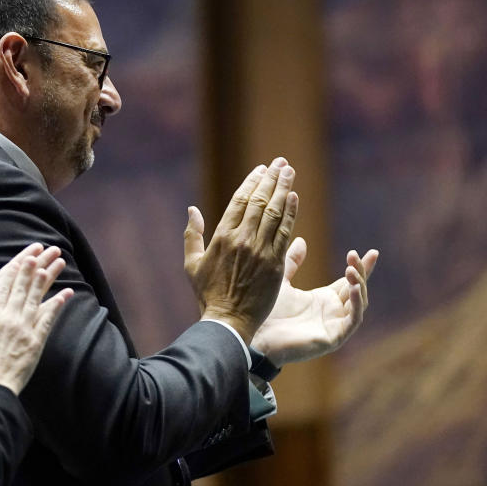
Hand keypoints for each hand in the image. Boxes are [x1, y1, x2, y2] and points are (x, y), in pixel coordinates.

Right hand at [0, 249, 70, 394]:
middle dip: (30, 270)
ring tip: (52, 267)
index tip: (20, 260)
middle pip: (21, 289)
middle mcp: (8, 318)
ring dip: (44, 282)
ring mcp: (24, 329)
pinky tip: (64, 294)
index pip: (3, 288)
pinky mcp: (36, 341)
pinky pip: (48, 319)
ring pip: (35, 300)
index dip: (13, 272)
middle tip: (39, 255)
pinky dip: (56, 306)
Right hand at [184, 157, 298, 341]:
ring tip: (289, 172)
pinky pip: (284, 233)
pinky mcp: (275, 264)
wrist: (228, 322)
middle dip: (271, 180)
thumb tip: (192, 209)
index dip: (252, 182)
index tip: (261, 169)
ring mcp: (260, 251)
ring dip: (283, 190)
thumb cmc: (207, 294)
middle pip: (259, 202)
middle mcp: (242, 240)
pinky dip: (290, 214)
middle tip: (281, 163)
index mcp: (222, 237)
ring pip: (274, 213)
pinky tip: (294, 198)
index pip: (240, 201)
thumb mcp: (192, 264)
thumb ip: (192, 235)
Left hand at [250, 238, 378, 365]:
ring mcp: (335, 325)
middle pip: (357, 288)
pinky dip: (356, 304)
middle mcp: (333, 312)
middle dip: (361, 271)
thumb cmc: (266, 312)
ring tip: (351, 269)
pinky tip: (353, 288)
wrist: (255, 336)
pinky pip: (353, 320)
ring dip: (359, 285)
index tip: (372, 251)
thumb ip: (292, 262)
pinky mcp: (334, 338)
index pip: (350, 280)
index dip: (361, 267)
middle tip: (355, 254)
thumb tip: (302, 240)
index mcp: (324, 299)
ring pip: (359, 303)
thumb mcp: (281, 280)